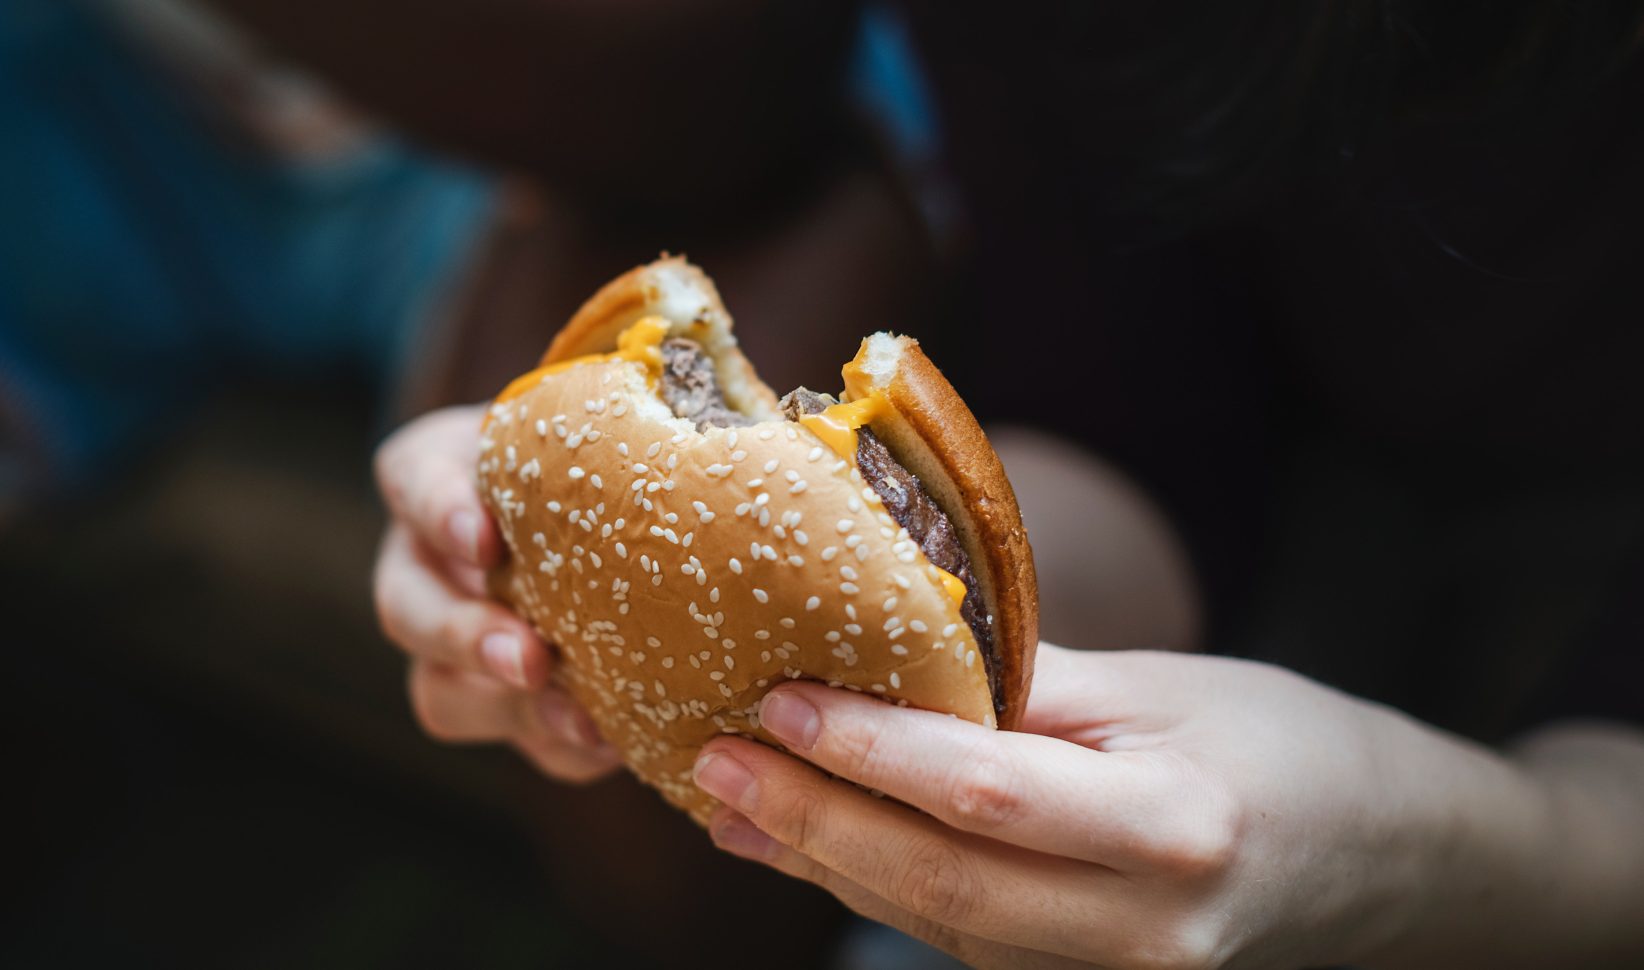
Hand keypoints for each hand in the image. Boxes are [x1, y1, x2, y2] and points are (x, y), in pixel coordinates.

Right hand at [373, 405, 620, 781]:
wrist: (622, 508)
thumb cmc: (609, 448)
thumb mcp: (604, 420)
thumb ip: (623, 418)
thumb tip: (730, 419)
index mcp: (440, 474)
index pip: (415, 478)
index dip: (440, 510)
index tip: (483, 537)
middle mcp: (427, 564)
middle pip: (407, 608)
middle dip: (464, 637)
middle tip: (528, 658)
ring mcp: (455, 644)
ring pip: (445, 691)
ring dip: (509, 711)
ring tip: (580, 720)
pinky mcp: (507, 704)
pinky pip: (519, 741)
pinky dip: (564, 747)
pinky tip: (613, 741)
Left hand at [690, 645, 1574, 968]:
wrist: (1395, 865)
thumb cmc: (1291, 746)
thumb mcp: (1172, 687)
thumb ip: (1033, 684)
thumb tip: (896, 649)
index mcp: (1178, 829)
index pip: (989, 795)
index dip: (872, 753)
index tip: (778, 701)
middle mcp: (1143, 931)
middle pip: (940, 885)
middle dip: (812, 826)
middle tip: (711, 763)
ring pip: (939, 922)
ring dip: (825, 863)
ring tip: (729, 801)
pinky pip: (964, 938)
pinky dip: (880, 888)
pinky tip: (814, 843)